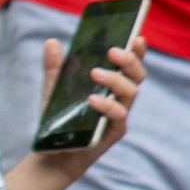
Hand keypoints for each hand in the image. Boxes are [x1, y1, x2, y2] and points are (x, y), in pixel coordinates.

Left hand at [9, 37, 147, 189]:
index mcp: (111, 85)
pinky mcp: (114, 132)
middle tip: (112, 51)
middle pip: (137, 75)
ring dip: (116, 80)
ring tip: (95, 73)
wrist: (53, 152)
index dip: (138, 51)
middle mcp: (120, 99)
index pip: (130, 65)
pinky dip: (108, 106)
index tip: (136, 37)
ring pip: (131, 92)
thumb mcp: (54, 89)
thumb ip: (55, 67)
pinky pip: (119, 116)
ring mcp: (119, 115)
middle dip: (129, 60)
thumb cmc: (59, 119)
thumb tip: (51, 42)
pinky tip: (93, 100)